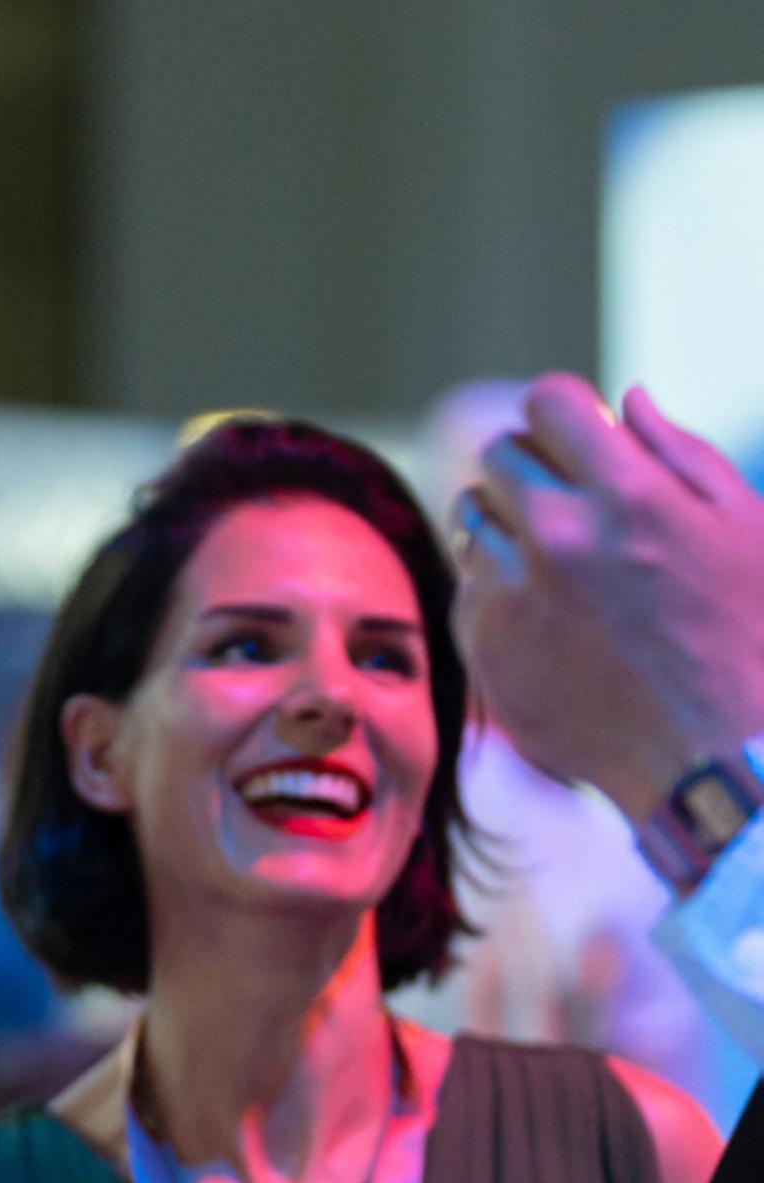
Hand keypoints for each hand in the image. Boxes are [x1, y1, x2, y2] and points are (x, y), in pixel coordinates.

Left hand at [452, 372, 763, 822]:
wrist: (718, 759)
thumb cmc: (751, 637)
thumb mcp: (745, 528)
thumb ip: (679, 453)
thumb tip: (624, 401)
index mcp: (627, 493)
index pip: (546, 402)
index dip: (566, 415)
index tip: (583, 440)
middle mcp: (557, 534)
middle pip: (500, 454)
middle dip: (537, 468)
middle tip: (579, 508)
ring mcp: (512, 592)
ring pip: (473, 516)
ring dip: (511, 525)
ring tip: (566, 566)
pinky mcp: (482, 644)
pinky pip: (468, 582)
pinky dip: (500, 587)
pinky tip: (553, 618)